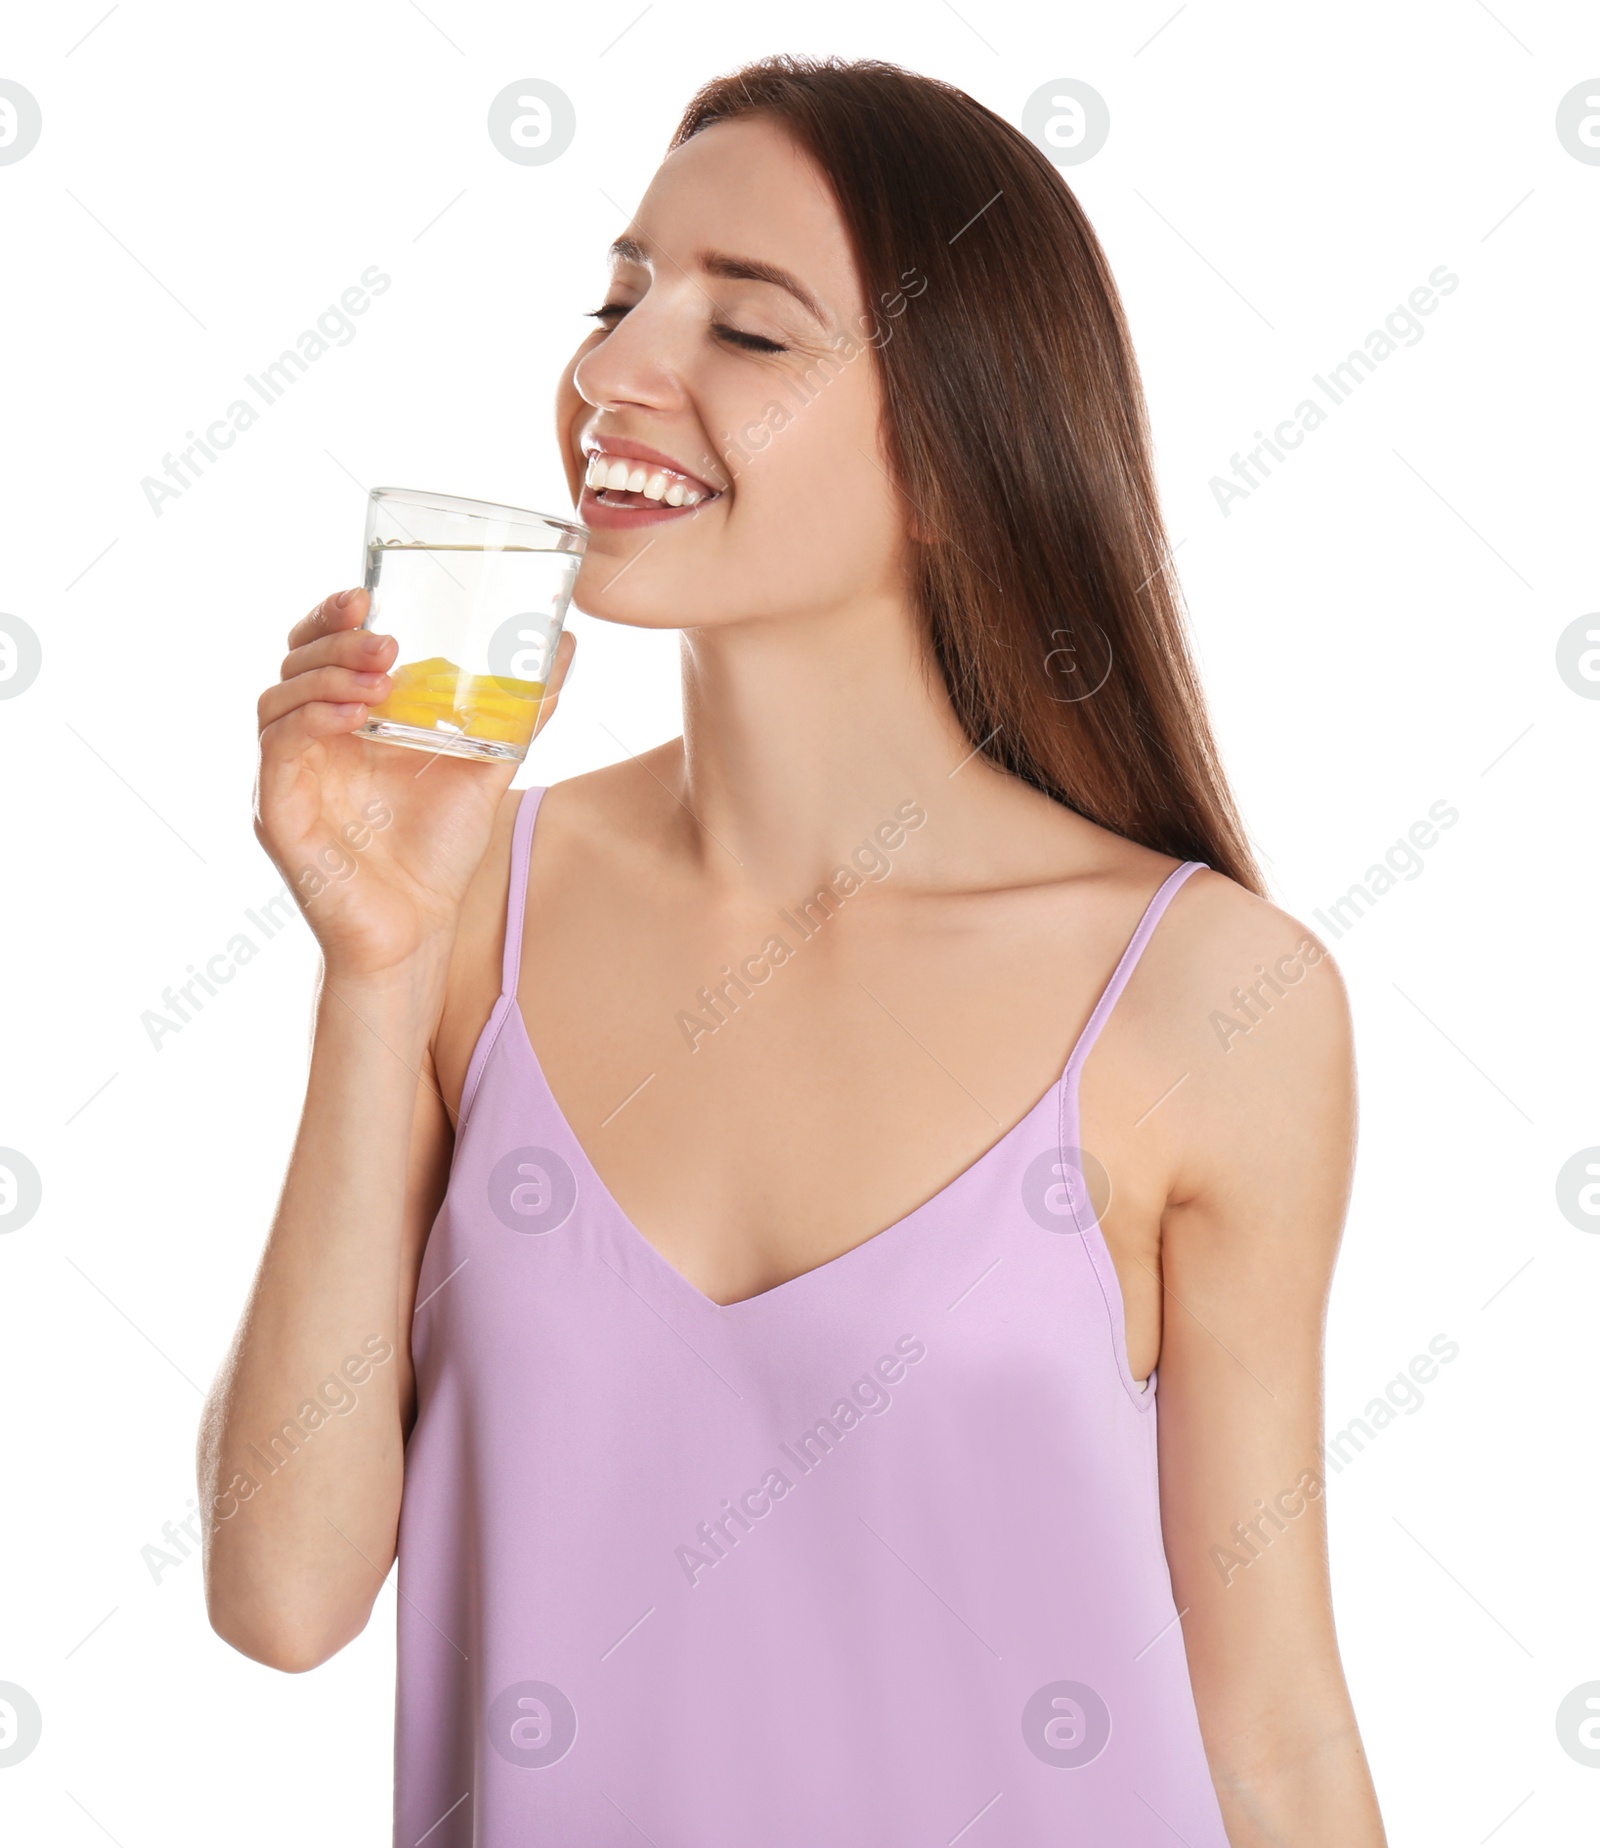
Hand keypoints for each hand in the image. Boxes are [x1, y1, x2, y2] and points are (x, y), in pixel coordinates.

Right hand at [254, 586, 574, 981]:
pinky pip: (278, 752)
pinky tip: (353, 715)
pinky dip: (310, 723)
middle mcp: (306, 742)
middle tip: (383, 637)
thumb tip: (564, 648)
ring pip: (278, 699)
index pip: (320, 648)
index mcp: (343, 721)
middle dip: (333, 639)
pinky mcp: (278, 815)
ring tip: (381, 675)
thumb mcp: (486, 765)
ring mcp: (287, 777)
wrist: (419, 930)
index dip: (333, 616)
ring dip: (327, 676)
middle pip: (293, 663)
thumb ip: (517, 709)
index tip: (366, 593)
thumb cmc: (437, 852)